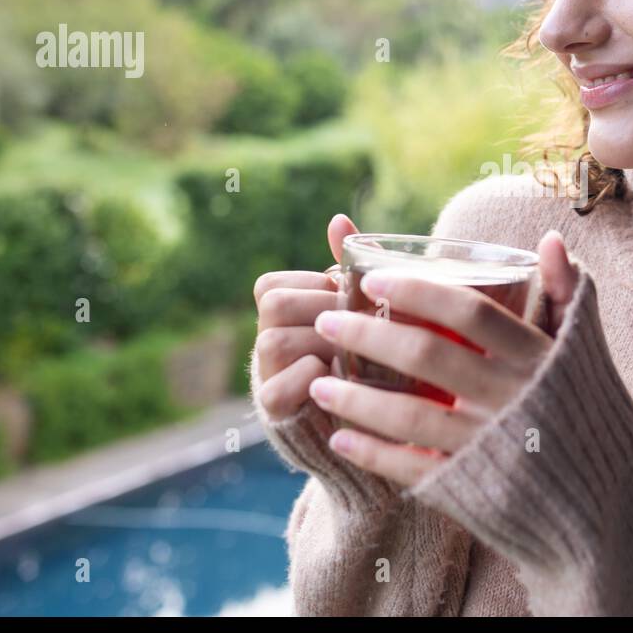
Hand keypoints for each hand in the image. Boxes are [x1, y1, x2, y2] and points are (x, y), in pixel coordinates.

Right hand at [251, 213, 360, 422]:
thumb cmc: (362, 346)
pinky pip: (278, 388)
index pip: (272, 284)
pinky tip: (341, 378)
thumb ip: (345, 267)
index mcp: (277, 311)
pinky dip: (312, 379)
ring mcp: (265, 374)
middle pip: (273, 306)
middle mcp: (263, 339)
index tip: (346, 298)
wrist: (368, 412)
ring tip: (356, 350)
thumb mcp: (356, 306)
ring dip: (322, 343)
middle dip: (322, 309)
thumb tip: (339, 219)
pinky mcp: (275, 410)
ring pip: (274, 342)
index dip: (315, 287)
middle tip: (359, 322)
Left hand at [309, 229, 579, 486]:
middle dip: (368, 335)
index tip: (373, 280)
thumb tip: (549, 238)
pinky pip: (411, 470)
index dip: (419, 292)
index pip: (470, 313)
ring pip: (409, 416)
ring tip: (317, 384)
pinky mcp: (473, 490)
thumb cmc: (588, 414)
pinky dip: (373, 454)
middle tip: (326, 320)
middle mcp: (511, 400)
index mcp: (537, 358)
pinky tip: (341, 437)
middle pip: (428, 357)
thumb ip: (567, 294)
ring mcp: (488, 447)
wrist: (603, 504)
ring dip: (356, 399)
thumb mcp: (584, 352)